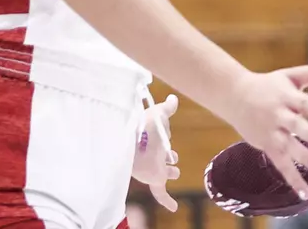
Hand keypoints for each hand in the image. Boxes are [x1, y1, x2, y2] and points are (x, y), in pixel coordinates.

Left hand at [132, 94, 180, 211]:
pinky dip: (167, 201)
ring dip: (171, 170)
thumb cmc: (144, 124)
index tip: (169, 138)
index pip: (164, 140)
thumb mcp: (159, 113)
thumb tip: (173, 97)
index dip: (167, 139)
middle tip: (174, 158)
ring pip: (165, 171)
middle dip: (170, 157)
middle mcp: (155, 153)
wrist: (131, 138)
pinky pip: (161, 193)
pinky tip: (174, 209)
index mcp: (155, 138)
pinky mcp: (154, 178)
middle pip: (164, 156)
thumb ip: (167, 107)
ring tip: (176, 171)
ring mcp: (154, 167)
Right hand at [218, 59, 307, 202]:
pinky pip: (281, 166)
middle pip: (295, 127)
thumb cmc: (269, 86)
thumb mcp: (291, 76)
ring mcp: (272, 133)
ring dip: (304, 159)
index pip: (302, 103)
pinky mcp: (268, 147)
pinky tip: (306, 193)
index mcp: (286, 96)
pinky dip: (293, 180)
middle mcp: (278, 115)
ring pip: (288, 148)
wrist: (234, 97)